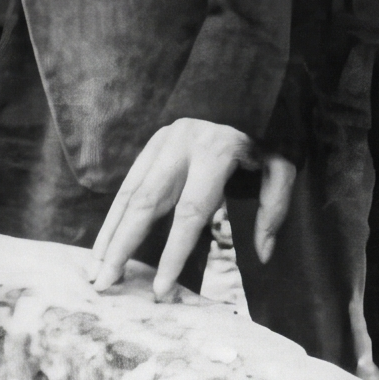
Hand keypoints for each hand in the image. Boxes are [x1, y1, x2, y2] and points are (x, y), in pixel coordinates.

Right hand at [91, 118, 297, 301]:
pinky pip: (128, 182)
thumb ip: (274, 208)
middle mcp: (182, 146)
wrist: (244, 89)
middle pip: (146, 203)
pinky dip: (113, 214)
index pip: (190, 212)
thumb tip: (263, 254)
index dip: (174, 253)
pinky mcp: (153, 141)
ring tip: (95, 268)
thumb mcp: (282, 166)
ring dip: (110, 232)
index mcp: (215, 153)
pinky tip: (104, 241)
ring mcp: (163, 140)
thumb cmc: (264, 135)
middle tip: (106, 283)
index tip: (160, 290)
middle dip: (123, 245)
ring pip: (129, 192)